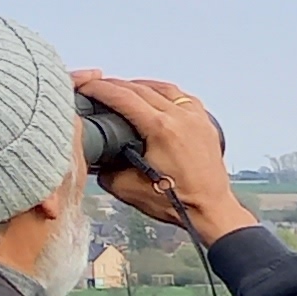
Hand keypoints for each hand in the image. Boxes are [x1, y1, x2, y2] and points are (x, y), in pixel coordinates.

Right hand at [70, 70, 253, 244]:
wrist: (211, 210)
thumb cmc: (179, 202)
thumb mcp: (128, 188)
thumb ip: (105, 169)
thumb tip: (94, 157)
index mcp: (162, 129)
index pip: (123, 98)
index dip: (99, 89)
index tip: (85, 86)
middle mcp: (181, 118)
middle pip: (141, 89)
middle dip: (114, 85)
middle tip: (97, 87)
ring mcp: (197, 119)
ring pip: (163, 89)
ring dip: (139, 86)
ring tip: (122, 89)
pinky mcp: (206, 124)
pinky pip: (182, 97)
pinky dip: (165, 92)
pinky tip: (155, 96)